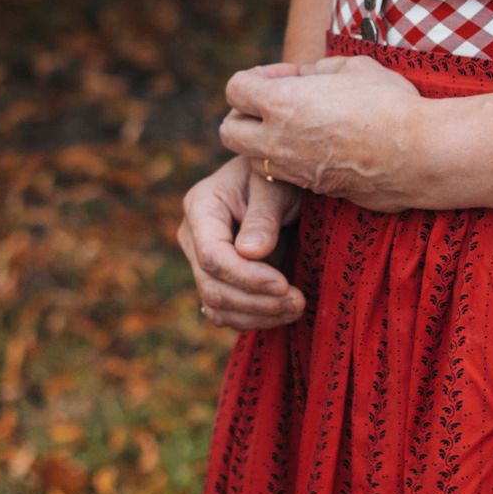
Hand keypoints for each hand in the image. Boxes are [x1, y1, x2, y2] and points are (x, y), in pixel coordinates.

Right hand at [178, 149, 304, 329]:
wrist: (281, 182)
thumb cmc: (278, 175)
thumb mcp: (275, 186)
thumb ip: (263, 216)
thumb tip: (250, 253)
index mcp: (201, 206)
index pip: (212, 254)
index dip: (246, 276)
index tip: (283, 285)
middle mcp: (194, 236)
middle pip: (213, 285)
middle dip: (257, 301)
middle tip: (298, 302)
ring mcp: (202, 261)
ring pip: (218, 306)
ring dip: (258, 315)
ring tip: (296, 308)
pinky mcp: (218, 279)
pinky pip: (227, 311)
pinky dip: (255, 318)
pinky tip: (284, 312)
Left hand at [220, 55, 426, 211]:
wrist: (418, 154)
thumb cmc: (389, 103)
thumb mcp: (354, 67)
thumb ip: (320, 68)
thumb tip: (308, 75)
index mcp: (281, 103)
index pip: (234, 89)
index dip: (256, 77)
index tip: (288, 74)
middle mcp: (276, 140)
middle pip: (229, 131)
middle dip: (245, 115)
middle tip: (277, 104)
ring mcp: (292, 170)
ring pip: (253, 158)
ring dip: (266, 140)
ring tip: (302, 126)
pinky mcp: (311, 190)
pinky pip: (283, 175)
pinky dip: (290, 161)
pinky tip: (322, 146)